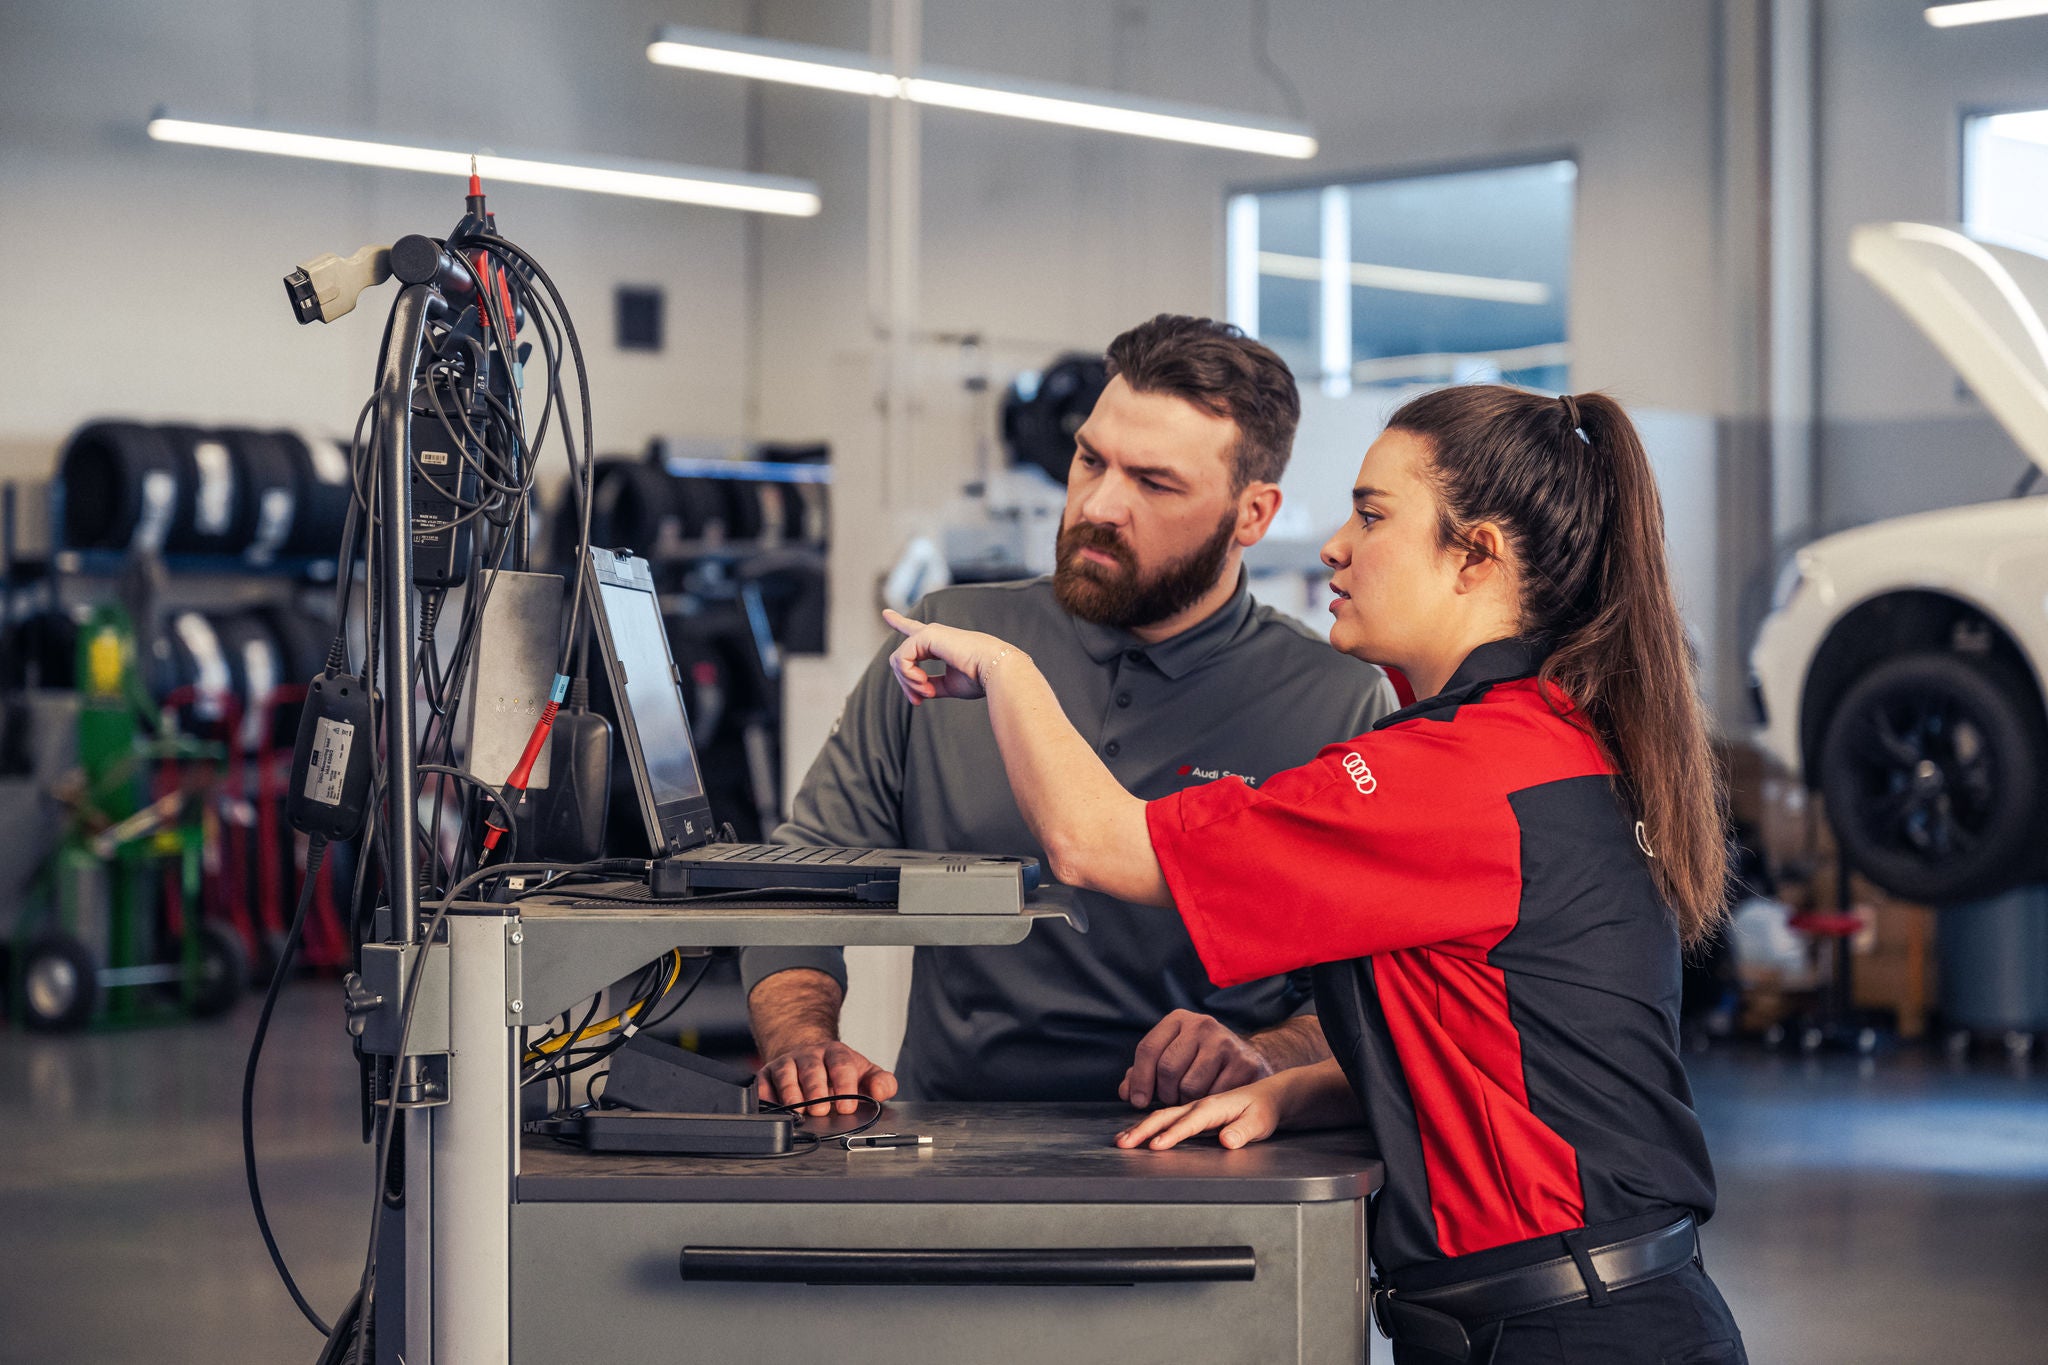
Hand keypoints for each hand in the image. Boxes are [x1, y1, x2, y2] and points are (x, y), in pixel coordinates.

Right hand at [755, 1039, 897, 1116]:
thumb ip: (881, 1083)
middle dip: (816, 1091)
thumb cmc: (838, 1072)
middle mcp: (809, 1055)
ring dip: (791, 1093)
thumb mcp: (865, 1074)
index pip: (841, 1065)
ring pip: (786, 1074)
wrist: (808, 1057)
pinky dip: (767, 1096)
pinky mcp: (767, 1074)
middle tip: (821, 1110)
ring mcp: (787, 1063)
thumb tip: (881, 1091)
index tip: (847, 1106)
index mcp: (836, 1053)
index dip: (844, 1085)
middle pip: (812, 1069)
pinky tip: (774, 1108)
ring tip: (798, 1111)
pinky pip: (764, 1083)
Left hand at [881, 608, 1026, 705]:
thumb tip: (919, 690)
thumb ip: (933, 684)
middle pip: (902, 658)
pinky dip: (909, 676)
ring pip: (899, 659)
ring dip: (908, 682)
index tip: (886, 612)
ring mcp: (930, 632)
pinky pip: (902, 658)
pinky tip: (924, 683)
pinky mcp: (927, 635)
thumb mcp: (951, 684)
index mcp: (942, 643)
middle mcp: (934, 634)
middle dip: (906, 683)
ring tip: (925, 692)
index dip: (899, 622)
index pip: (916, 631)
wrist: (997, 670)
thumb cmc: (981, 678)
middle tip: (919, 700)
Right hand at [1115, 1076, 1286, 1151]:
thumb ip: (1244, 1131)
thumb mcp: (1260, 1122)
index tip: (1155, 1146)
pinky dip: (1147, 1123)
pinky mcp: (1191, 1111)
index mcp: (1215, 1106)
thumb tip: (1228, 1140)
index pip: (1191, 1122)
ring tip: (1121, 1140)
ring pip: (1162, 1114)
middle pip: (1167, 1116)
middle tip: (1123, 1144)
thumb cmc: (1263, 1109)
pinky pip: (1165, 1114)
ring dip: (1140, 1127)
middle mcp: (1199, 1104)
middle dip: (1143, 1129)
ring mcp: (1193, 1106)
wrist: (1267, 1093)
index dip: (1173, 1134)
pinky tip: (1135, 1131)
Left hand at [1120, 1009, 1272, 1107]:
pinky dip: (1208, 1104)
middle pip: (1167, 1068)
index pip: (1148, 1048)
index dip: (1139, 1079)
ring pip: (1190, 1086)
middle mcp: (1202, 1024)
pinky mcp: (1243, 1062)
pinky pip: (1214, 1096)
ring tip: (1190, 1097)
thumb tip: (1126, 1092)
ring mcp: (1225, 1042)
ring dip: (1185, 1101)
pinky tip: (1210, 1098)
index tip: (1137, 1101)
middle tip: (1170, 1099)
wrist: (1245, 1057)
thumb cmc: (1198, 1059)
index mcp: (1178, 1019)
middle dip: (1164, 1092)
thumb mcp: (1170, 1056)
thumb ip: (1144, 1072)